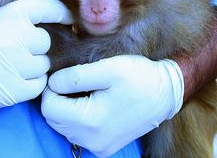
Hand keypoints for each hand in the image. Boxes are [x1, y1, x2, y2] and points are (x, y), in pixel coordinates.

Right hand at [0, 0, 72, 114]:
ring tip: (9, 66)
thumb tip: (67, 17)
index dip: (62, 13)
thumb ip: (23, 14)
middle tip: (14, 50)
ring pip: (43, 65)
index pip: (48, 8)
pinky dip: (29, 85)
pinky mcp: (10, 89)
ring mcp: (10, 64)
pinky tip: (11, 79)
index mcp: (9, 14)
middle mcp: (12, 37)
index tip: (70, 20)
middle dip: (34, 47)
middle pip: (45, 42)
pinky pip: (39, 86)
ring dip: (31, 67)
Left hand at [41, 55, 183, 156]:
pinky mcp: (104, 147)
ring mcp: (99, 147)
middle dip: (56, 99)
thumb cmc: (140, 77)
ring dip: (66, 109)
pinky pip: (78, 134)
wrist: (166, 94)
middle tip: (72, 82)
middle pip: (54, 120)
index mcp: (92, 121)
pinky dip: (77, 118)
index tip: (63, 76)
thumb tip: (52, 83)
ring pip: (64, 128)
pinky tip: (91, 104)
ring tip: (84, 92)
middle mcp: (93, 140)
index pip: (49, 108)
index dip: (50, 89)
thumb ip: (75, 76)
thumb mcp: (109, 68)